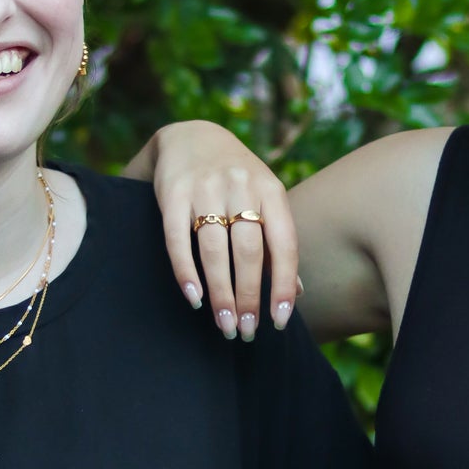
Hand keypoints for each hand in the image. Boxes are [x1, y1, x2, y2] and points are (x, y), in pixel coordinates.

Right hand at [145, 122, 299, 339]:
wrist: (191, 137)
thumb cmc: (237, 180)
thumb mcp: (265, 199)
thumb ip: (278, 242)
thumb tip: (296, 294)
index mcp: (270, 190)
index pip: (283, 244)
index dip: (283, 285)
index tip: (279, 321)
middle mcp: (241, 186)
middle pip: (248, 252)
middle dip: (248, 296)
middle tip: (245, 331)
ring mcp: (205, 187)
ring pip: (214, 250)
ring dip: (220, 292)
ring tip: (224, 324)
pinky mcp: (173, 193)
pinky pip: (178, 239)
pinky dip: (186, 272)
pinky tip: (194, 298)